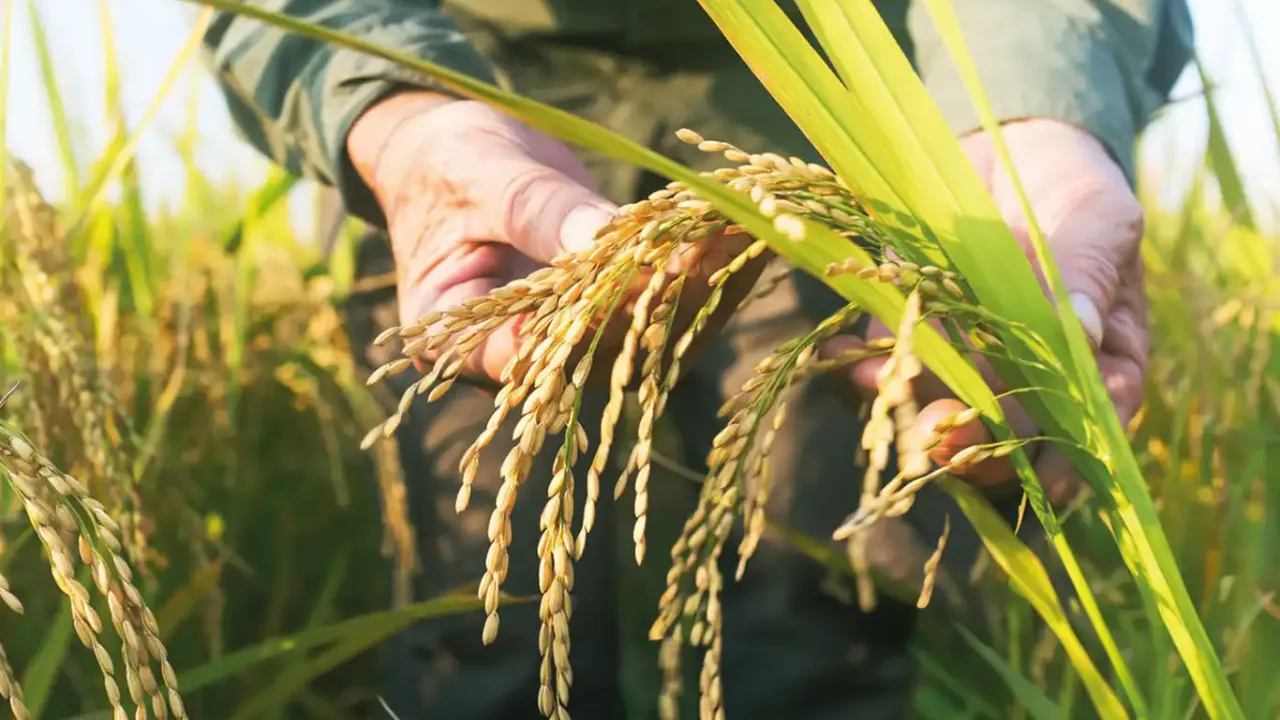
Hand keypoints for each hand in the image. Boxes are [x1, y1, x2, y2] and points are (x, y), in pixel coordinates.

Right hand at [348, 92, 763, 386]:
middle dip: (670, 293)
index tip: (653, 270)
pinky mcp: (613, 318)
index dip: (593, 319)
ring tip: (752, 226)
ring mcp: (574, 345)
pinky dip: (706, 267)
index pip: (532, 353)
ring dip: (705, 283)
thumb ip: (535, 212)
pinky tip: (744, 227)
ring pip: (649, 337)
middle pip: (604, 349)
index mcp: (461, 341)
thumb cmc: (446, 165)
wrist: (455, 159)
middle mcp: (524, 362)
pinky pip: (665, 307)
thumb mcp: (479, 175)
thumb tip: (603, 239)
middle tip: (725, 237)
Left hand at [821, 119, 1147, 502]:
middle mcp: (1028, 375)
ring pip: (938, 405)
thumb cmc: (1076, 186)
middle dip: (971, 441)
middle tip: (939, 437)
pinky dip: (861, 367)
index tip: (1039, 475)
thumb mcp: (1099, 219)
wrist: (1009, 144)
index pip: (1086, 425)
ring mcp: (966, 358)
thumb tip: (1083, 335)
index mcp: (1097, 362)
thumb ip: (1088, 274)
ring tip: (879, 385)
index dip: (1064, 458)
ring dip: (906, 407)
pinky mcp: (913, 330)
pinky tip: (842, 356)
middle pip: (1004, 433)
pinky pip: (888, 362)